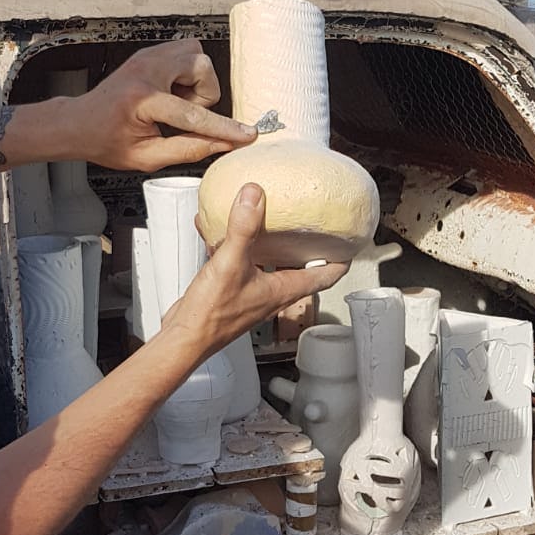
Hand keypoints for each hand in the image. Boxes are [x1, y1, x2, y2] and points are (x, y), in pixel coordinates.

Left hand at [59, 40, 256, 171]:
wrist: (80, 122)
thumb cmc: (106, 141)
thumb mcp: (146, 157)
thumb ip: (188, 150)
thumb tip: (223, 145)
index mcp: (142, 99)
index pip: (193, 114)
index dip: (223, 128)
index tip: (246, 134)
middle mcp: (146, 69)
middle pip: (202, 68)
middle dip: (203, 95)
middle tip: (182, 114)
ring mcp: (148, 56)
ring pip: (197, 55)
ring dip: (196, 81)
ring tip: (177, 101)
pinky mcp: (151, 52)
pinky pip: (187, 51)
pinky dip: (188, 72)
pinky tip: (173, 91)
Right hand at [161, 184, 346, 363]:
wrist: (184, 337)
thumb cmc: (212, 315)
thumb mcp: (231, 263)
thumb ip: (243, 228)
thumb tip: (254, 196)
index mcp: (283, 290)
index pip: (325, 276)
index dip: (341, 260)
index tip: (350, 243)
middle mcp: (272, 293)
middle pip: (301, 268)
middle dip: (308, 247)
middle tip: (312, 225)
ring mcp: (252, 293)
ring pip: (271, 265)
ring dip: (272, 244)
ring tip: (271, 221)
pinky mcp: (232, 292)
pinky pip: (241, 263)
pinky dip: (236, 246)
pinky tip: (220, 231)